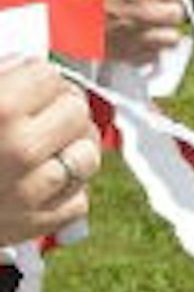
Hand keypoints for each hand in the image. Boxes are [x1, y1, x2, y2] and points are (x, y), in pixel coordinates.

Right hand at [0, 59, 98, 243]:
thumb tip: (25, 68)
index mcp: (0, 109)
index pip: (49, 76)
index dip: (37, 79)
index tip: (31, 86)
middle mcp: (21, 148)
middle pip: (76, 110)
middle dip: (61, 108)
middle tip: (46, 113)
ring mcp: (31, 190)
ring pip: (87, 156)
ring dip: (73, 149)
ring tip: (52, 146)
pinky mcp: (36, 223)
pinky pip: (79, 199)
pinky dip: (67, 191)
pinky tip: (44, 181)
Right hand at [91, 0, 185, 65]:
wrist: (54, 11)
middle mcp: (143, 12)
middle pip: (176, 15)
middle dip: (169, 12)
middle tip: (158, 11)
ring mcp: (136, 35)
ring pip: (171, 39)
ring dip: (163, 34)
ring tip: (150, 29)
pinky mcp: (125, 54)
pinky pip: (151, 57)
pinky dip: (148, 51)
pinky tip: (138, 43)